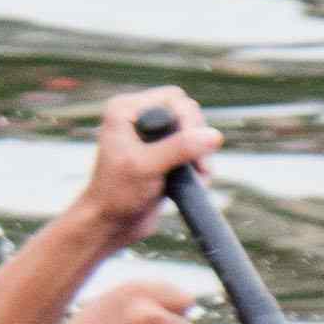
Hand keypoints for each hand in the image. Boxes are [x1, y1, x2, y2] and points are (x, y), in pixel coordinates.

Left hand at [74, 90, 217, 243]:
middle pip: (186, 113)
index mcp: (125, 110)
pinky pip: (191, 150)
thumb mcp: (147, 168)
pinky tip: (197, 181)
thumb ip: (179, 148)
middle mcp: (137, 117)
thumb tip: (213, 136)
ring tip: (199, 175)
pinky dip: (197, 164)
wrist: (110, 226)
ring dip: (200, 154)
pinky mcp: (161, 154)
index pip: (173, 98)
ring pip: (192, 132)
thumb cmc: (116, 195)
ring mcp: (150, 136)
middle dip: (197, 138)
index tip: (193, 146)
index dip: (188, 120)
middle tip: (198, 164)